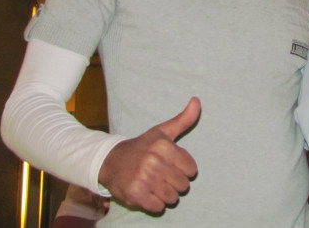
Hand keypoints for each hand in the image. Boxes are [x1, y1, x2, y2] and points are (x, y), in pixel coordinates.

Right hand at [98, 97, 199, 212]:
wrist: (111, 161)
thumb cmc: (143, 147)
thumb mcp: (162, 131)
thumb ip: (183, 119)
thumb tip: (197, 101)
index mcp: (163, 146)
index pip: (191, 169)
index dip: (184, 170)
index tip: (172, 166)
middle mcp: (154, 161)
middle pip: (183, 185)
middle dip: (175, 183)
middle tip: (162, 176)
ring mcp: (144, 178)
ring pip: (172, 197)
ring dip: (166, 195)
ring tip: (155, 184)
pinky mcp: (135, 194)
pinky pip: (158, 207)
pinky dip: (156, 204)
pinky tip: (148, 193)